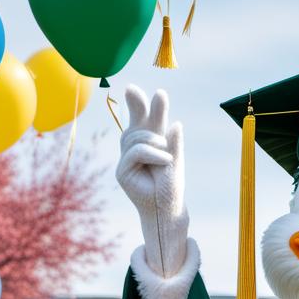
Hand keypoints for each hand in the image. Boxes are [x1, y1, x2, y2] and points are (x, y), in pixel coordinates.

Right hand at [116, 86, 188, 277]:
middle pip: (135, 122)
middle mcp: (136, 148)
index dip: (141, 104)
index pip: (145, 121)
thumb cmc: (171, 186)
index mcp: (150, 143)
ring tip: (168, 158)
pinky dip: (153, 154)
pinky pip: (136, 152)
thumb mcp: (175, 159)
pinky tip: (165, 161)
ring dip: (156, 143)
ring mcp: (126, 159)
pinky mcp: (122, 171)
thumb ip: (174, 142)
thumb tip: (175, 123)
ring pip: (137, 136)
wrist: (168, 210)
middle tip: (132, 89)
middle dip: (136, 105)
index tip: (136, 89)